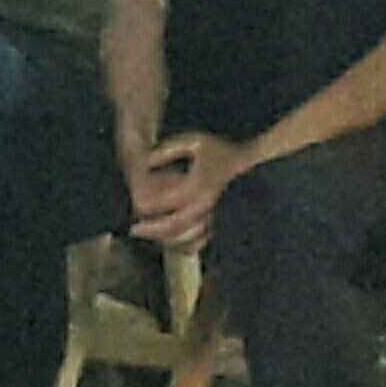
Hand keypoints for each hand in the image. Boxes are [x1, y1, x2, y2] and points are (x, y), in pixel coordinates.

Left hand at [128, 130, 252, 250]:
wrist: (250, 158)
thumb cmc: (219, 148)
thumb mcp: (193, 141)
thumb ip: (166, 150)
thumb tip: (146, 162)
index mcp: (196, 186)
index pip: (165, 204)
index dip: (147, 207)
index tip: (135, 208)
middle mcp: (205, 204)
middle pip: (173, 226)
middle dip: (152, 230)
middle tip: (135, 231)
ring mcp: (215, 215)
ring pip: (187, 238)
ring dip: (167, 239)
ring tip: (152, 236)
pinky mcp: (222, 222)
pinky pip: (201, 241)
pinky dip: (186, 244)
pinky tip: (173, 242)